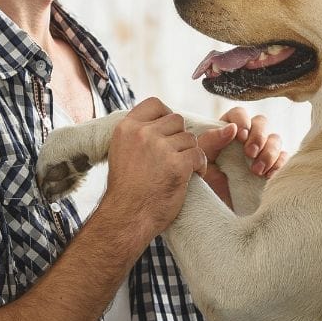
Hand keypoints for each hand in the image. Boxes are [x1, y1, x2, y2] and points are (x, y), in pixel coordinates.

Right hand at [95, 97, 205, 247]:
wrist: (127, 216)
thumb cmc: (127, 189)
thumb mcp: (122, 152)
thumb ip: (139, 134)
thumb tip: (164, 118)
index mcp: (126, 128)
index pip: (155, 104)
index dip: (166, 115)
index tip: (167, 132)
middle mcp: (143, 134)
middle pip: (177, 120)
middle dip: (179, 138)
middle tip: (174, 156)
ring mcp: (160, 148)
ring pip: (190, 138)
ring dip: (189, 153)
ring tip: (179, 169)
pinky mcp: (177, 164)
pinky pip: (199, 155)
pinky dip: (199, 166)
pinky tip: (190, 176)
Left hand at [196, 108, 288, 206]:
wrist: (214, 209)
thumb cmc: (204, 182)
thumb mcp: (202, 160)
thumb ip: (210, 140)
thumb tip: (232, 128)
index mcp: (227, 132)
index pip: (239, 114)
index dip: (242, 120)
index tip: (240, 136)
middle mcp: (246, 139)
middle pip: (261, 122)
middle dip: (258, 136)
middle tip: (250, 153)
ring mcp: (261, 152)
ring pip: (275, 138)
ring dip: (269, 152)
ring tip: (256, 171)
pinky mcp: (272, 168)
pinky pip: (284, 158)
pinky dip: (279, 164)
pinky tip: (268, 176)